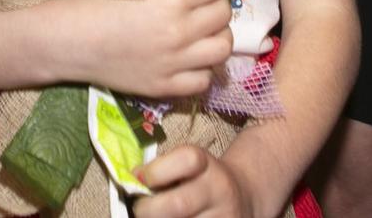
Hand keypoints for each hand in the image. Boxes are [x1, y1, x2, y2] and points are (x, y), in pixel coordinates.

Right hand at [64, 0, 233, 100]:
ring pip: (222, 48)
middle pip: (223, 13)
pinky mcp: (164, 88)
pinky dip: (201, 66)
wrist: (66, 41)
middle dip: (213, 0)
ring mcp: (174, 64)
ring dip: (215, 34)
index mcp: (171, 0)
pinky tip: (186, 56)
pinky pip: (203, 79)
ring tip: (199, 29)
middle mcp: (179, 33)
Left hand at [134, 145, 249, 217]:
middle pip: (179, 204)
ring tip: (154, 217)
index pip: (187, 159)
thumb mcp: (186, 167)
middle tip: (138, 210)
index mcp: (207, 166)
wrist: (241, 198)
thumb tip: (130, 183)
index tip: (138, 179)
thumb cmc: (200, 181)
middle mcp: (220, 191)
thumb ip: (160, 172)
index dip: (157, 171)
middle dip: (148, 211)